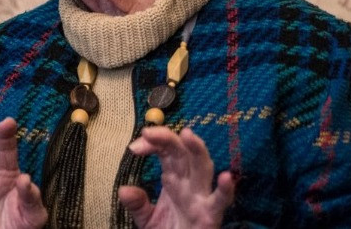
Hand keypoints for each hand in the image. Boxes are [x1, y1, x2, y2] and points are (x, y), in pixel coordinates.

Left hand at [118, 126, 234, 228]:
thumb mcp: (146, 218)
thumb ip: (137, 204)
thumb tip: (124, 190)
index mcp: (174, 179)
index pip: (166, 152)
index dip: (153, 143)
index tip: (135, 147)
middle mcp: (188, 183)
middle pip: (182, 153)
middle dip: (168, 139)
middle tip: (149, 132)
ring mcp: (201, 197)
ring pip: (203, 168)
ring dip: (197, 150)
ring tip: (188, 135)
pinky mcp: (211, 215)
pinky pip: (220, 201)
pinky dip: (225, 189)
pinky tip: (226, 177)